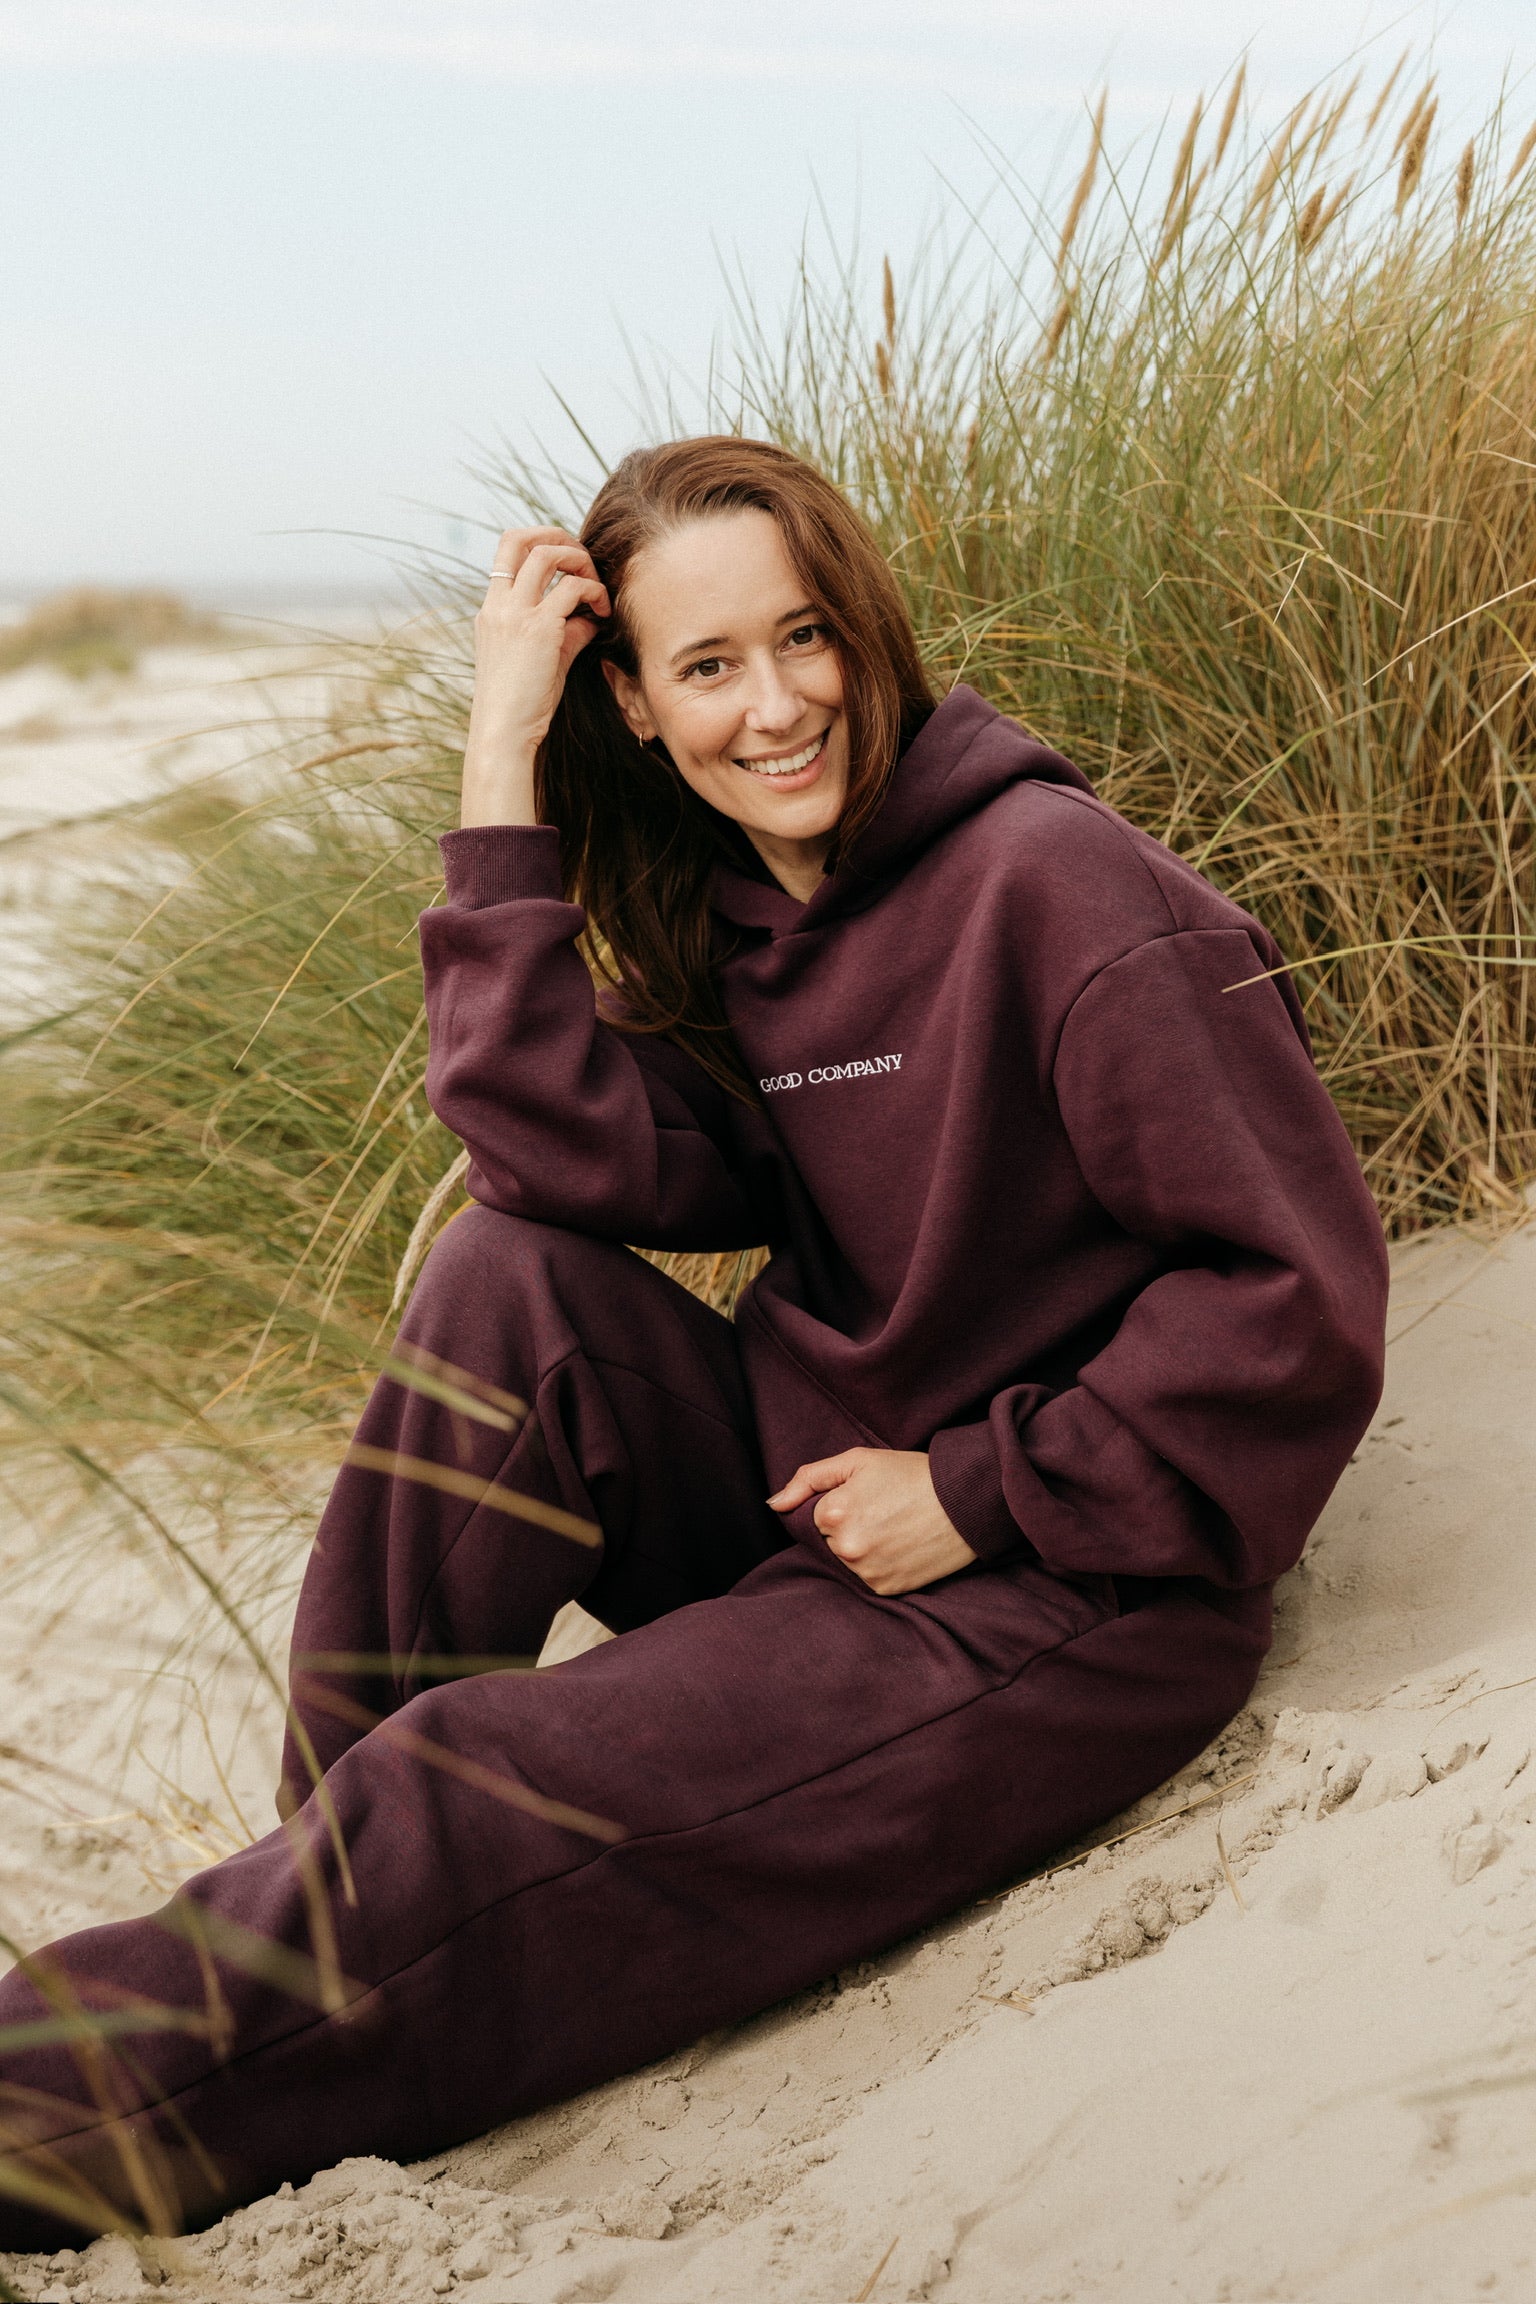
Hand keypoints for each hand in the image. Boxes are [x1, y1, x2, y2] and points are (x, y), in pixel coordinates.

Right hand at [460, 527, 611, 828]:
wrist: (504, 733)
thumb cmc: (522, 704)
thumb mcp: (541, 659)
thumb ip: (563, 631)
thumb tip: (589, 618)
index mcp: (491, 609)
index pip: (506, 551)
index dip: (539, 542)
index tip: (567, 565)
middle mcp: (499, 604)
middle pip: (522, 538)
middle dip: (560, 538)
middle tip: (585, 563)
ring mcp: (516, 613)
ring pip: (547, 554)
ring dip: (580, 561)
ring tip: (597, 591)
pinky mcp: (539, 628)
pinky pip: (572, 589)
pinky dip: (593, 594)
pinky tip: (602, 616)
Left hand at [767, 1448, 977, 1594]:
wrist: (965, 1499)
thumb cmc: (910, 1474)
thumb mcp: (857, 1460)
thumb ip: (808, 1478)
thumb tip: (774, 1504)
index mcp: (831, 1514)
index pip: (812, 1516)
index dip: (839, 1504)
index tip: (867, 1497)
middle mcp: (845, 1548)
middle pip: (828, 1540)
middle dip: (847, 1527)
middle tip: (883, 1511)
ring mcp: (866, 1572)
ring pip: (846, 1560)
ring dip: (861, 1548)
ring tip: (893, 1527)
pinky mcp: (886, 1589)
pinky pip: (867, 1578)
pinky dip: (878, 1564)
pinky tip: (899, 1546)